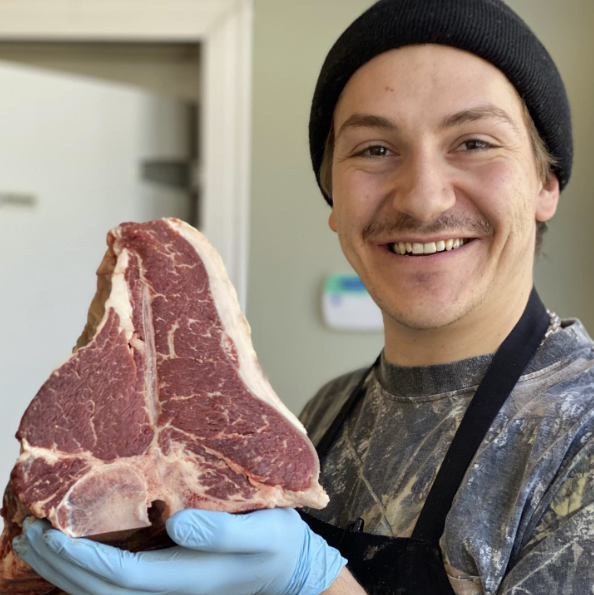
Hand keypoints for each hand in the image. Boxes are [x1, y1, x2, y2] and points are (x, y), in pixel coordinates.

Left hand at [13, 508, 345, 594]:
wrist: (288, 566)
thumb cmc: (276, 543)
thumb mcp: (262, 532)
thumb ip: (222, 531)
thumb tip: (175, 522)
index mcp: (186, 579)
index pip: (121, 576)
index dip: (82, 558)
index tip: (52, 531)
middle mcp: (169, 589)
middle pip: (100, 589)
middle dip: (60, 566)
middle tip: (29, 533)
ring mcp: (167, 588)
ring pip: (103, 591)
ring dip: (65, 572)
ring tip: (37, 544)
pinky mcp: (168, 578)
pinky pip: (117, 583)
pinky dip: (87, 571)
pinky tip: (74, 553)